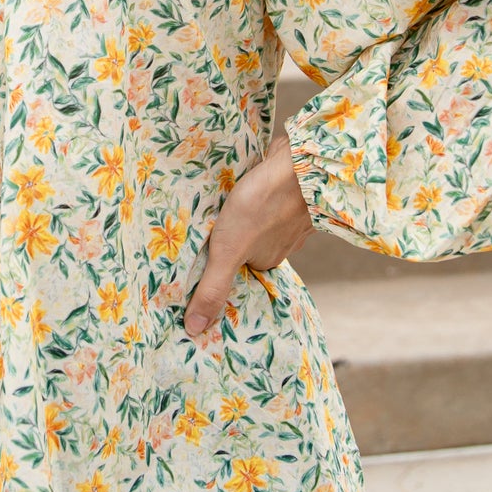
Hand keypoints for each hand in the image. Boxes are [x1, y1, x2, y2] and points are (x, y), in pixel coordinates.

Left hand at [184, 133, 312, 341]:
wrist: (299, 162)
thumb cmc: (263, 207)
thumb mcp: (229, 251)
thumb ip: (213, 287)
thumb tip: (195, 330)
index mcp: (267, 260)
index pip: (234, 269)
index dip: (214, 265)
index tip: (192, 261)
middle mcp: (278, 240)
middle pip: (241, 242)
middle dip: (221, 237)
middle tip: (192, 232)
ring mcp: (281, 212)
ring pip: (248, 216)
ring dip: (231, 211)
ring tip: (205, 206)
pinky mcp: (278, 184)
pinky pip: (255, 193)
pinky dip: (243, 191)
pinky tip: (228, 184)